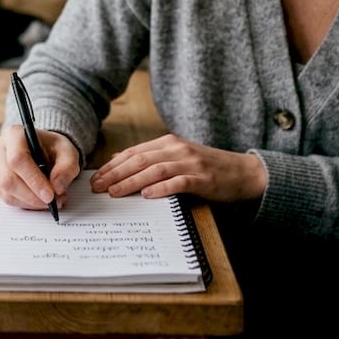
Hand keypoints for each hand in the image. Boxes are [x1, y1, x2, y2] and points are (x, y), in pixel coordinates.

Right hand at [0, 125, 80, 209]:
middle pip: (8, 178)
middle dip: (33, 195)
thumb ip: (67, 166)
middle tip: (52, 201)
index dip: (34, 180)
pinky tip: (40, 200)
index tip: (50, 194)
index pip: (17, 159)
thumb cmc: (52, 147)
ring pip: (7, 192)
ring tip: (51, 200)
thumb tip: (57, 187)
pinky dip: (26, 204)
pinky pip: (8, 199)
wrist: (44, 150)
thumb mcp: (68, 151)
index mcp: (14, 134)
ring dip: (31, 202)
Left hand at [89, 134, 266, 202]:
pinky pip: (179, 182)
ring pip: (155, 170)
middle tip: (97, 187)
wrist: (243, 172)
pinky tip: (148, 195)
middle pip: (140, 160)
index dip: (112, 165)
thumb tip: (118, 161)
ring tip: (115, 193)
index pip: (134, 152)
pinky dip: (162, 188)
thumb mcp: (177, 157)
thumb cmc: (207, 168)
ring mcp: (191, 163)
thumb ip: (152, 158)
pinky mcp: (203, 179)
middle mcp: (178, 149)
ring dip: (132, 182)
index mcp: (169, 142)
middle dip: (115, 174)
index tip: (95, 178)